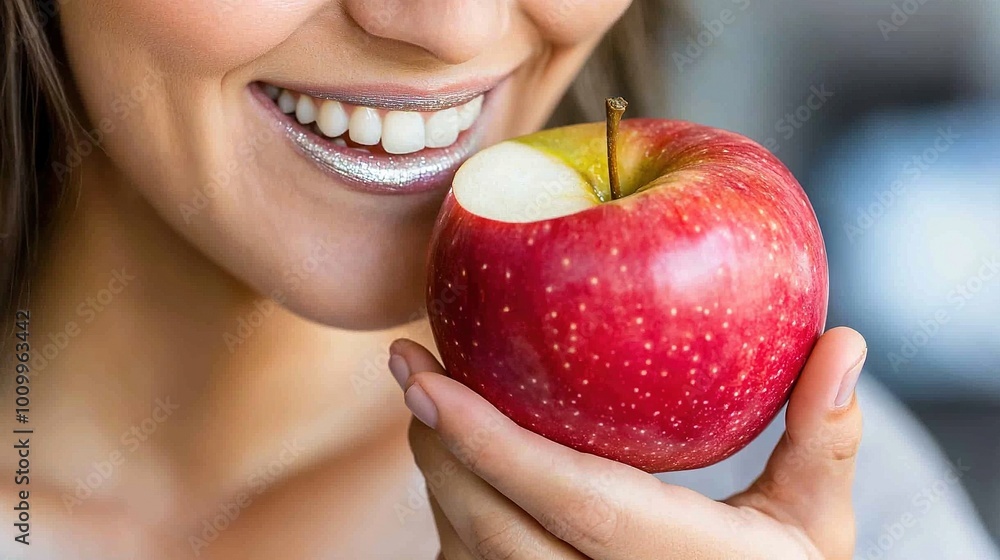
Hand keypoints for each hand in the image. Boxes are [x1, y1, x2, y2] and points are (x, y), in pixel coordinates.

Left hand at [388, 327, 866, 559]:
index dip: (486, 438)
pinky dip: (453, 511)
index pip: (564, 499)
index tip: (424, 375)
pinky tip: (454, 461)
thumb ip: (824, 438)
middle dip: (436, 441)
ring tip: (426, 400)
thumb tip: (845, 342)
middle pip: (487, 525)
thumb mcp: (814, 527)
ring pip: (467, 552)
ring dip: (437, 472)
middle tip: (409, 362)